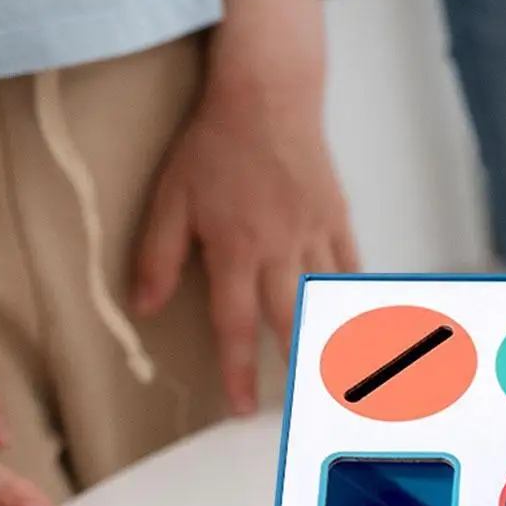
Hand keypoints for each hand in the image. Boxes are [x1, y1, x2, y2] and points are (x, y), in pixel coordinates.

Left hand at [133, 0, 358, 414]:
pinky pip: (350, 270)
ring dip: (335, 345)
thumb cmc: (216, 142)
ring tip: (341, 383)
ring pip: (327, 301)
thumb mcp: (170, 196)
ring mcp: (314, 234)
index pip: (236, 325)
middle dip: (299, 373)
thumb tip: (144, 307)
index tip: (242, 408)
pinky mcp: (336, 219)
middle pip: (292, 323)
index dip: (238, 371)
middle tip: (305, 411)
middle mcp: (279, 248)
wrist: (268, 94)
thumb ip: (157, 255)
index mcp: (235, 247)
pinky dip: (354, 302)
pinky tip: (361, 328)